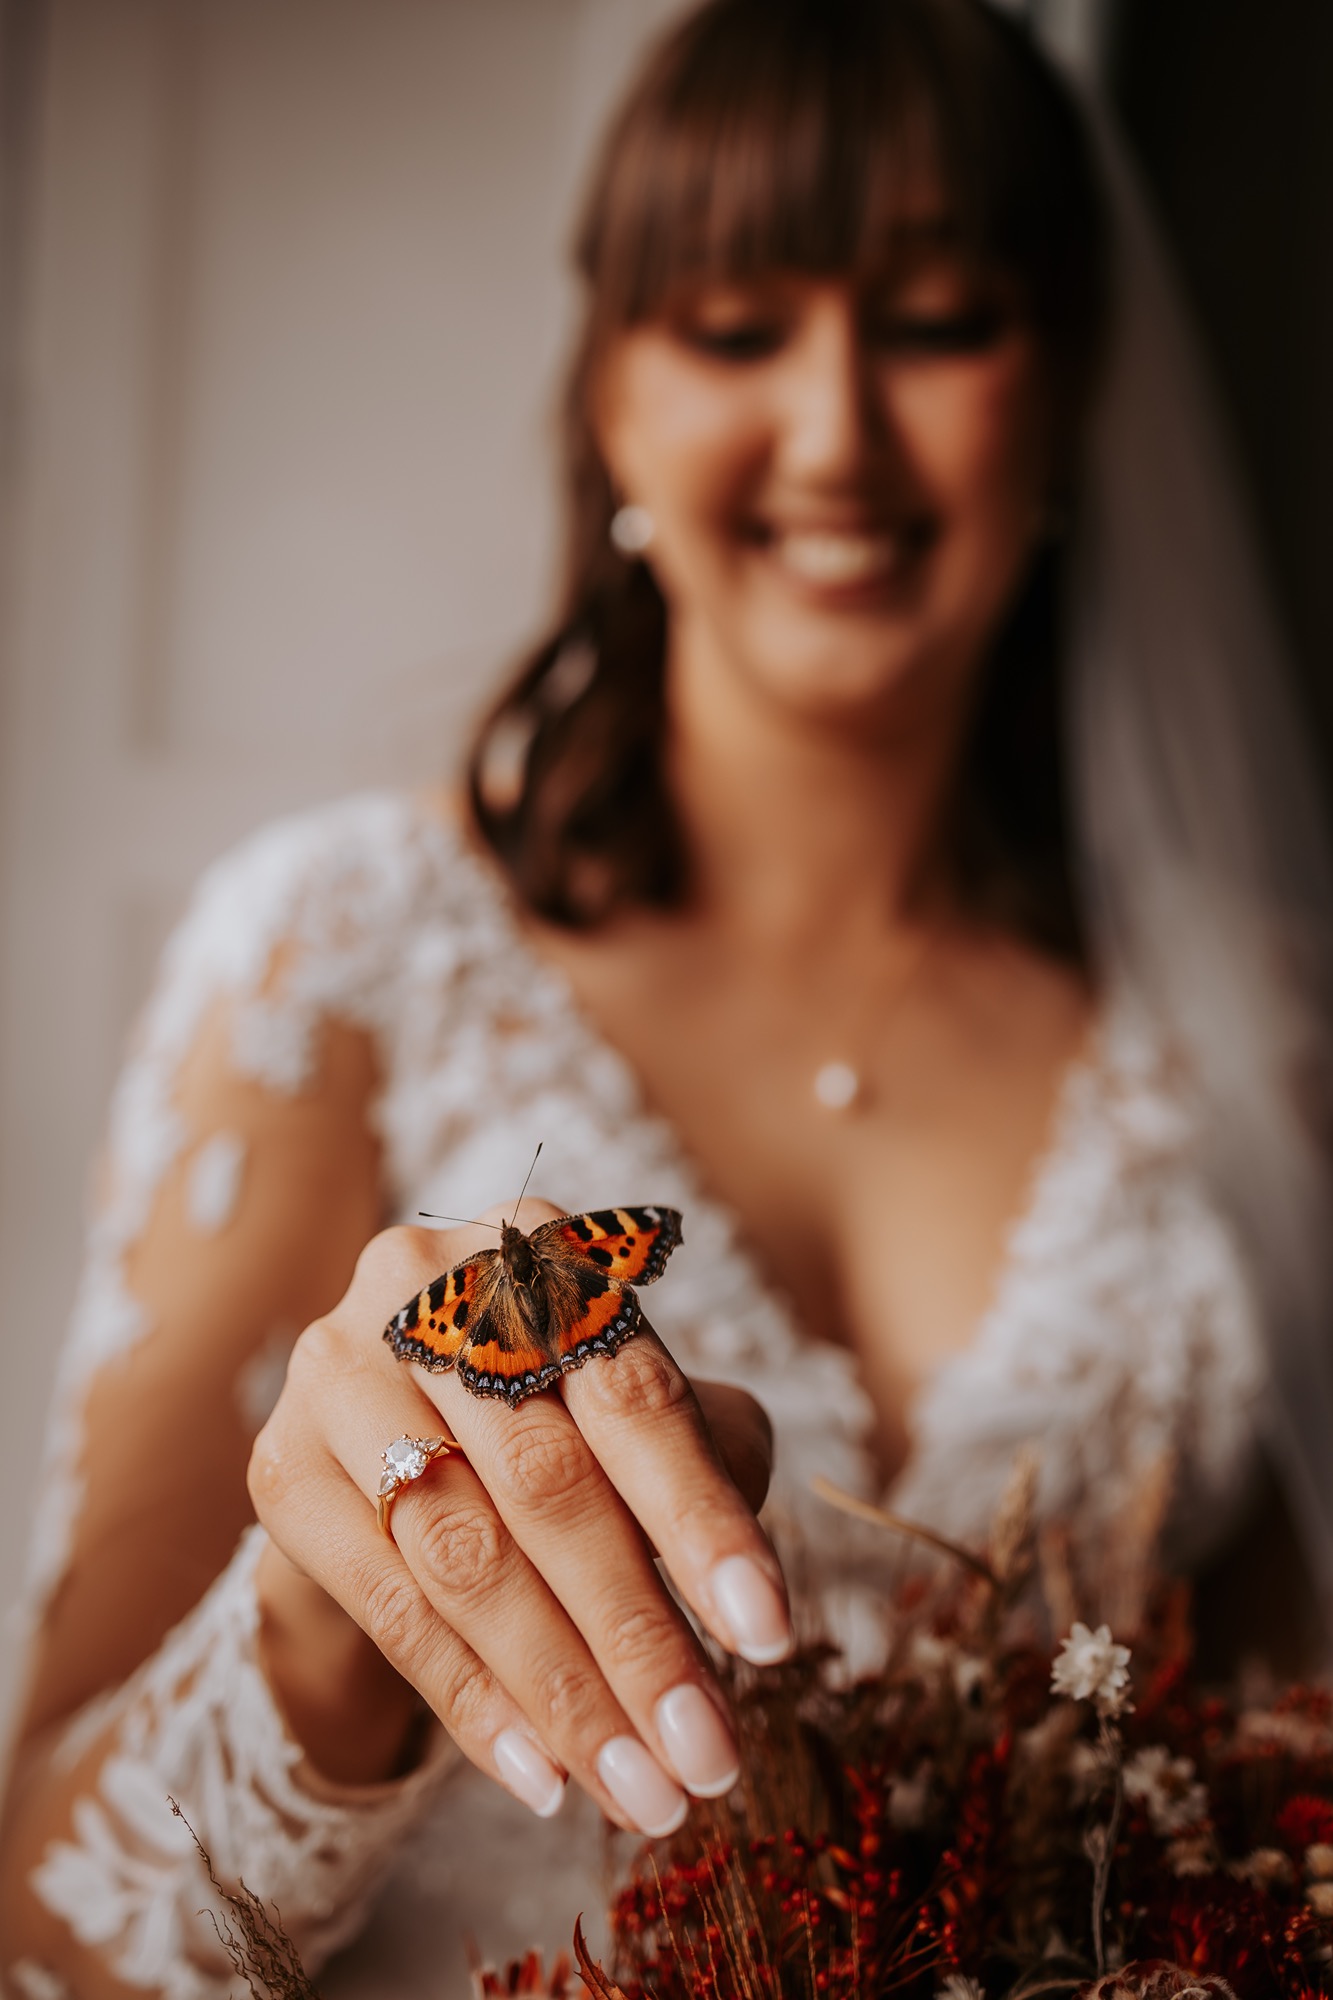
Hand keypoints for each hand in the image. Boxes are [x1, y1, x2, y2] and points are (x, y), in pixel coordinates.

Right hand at [248, 1200, 789, 1833]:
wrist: (389, 1442)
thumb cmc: (555, 1418)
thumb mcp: (639, 1421)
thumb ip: (704, 1467)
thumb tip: (748, 1603)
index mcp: (539, 1246)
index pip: (637, 1399)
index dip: (705, 1522)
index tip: (769, 1638)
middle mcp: (429, 1285)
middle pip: (548, 1483)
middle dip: (639, 1637)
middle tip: (707, 1756)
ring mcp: (339, 1369)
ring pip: (466, 1554)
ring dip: (564, 1693)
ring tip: (643, 1790)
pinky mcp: (282, 1466)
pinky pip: (390, 1604)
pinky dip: (474, 1700)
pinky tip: (542, 1774)